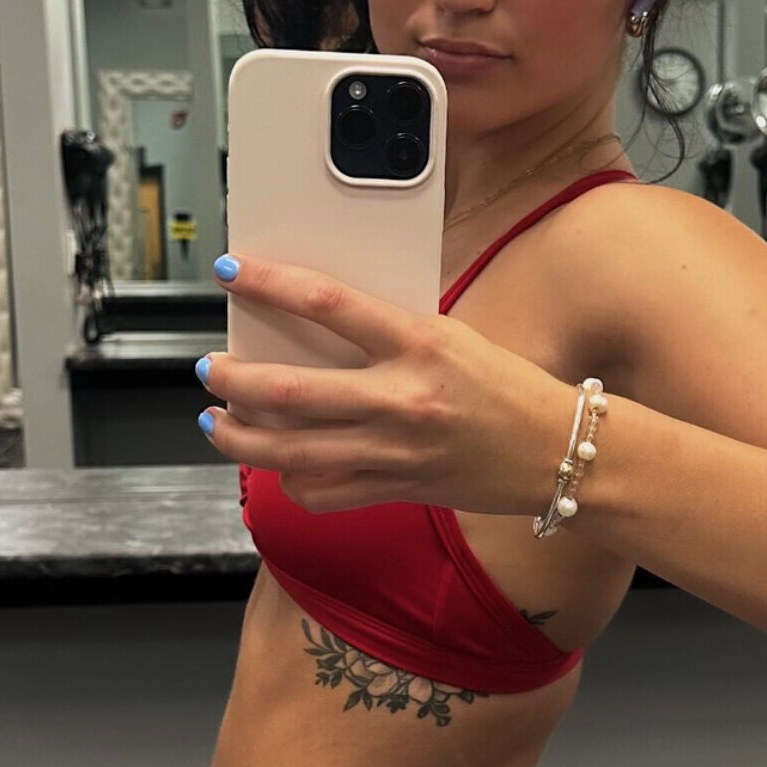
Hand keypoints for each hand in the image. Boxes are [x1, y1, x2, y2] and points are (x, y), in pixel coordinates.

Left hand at [199, 255, 576, 517]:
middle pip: (289, 391)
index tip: (233, 274)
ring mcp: (394, 451)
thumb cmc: (506, 387)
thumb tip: (318, 320)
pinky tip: (277, 465)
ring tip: (216, 421)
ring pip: (290, 451)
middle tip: (210, 368)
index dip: (270, 285)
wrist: (556, 452)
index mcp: (418, 343)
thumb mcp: (451, 336)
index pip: (328, 304)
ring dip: (239, 437)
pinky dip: (288, 479)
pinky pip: (321, 492)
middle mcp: (400, 398)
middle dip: (233, 379)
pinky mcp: (395, 489)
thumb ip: (389, 331)